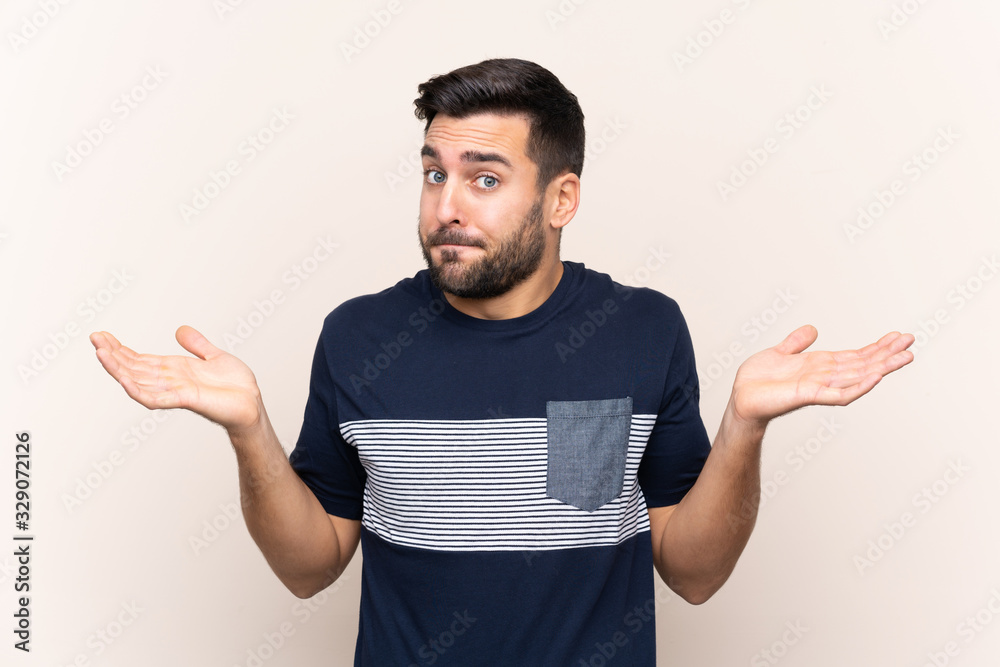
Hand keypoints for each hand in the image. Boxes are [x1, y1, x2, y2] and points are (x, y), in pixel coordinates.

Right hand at [90, 325, 261, 433]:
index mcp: (174, 370)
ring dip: (118, 369)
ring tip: (100, 354)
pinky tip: (123, 379)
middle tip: (94, 339)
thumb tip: (181, 330)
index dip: (120, 349)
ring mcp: (175, 391)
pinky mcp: (185, 400)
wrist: (252, 404)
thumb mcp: (214, 356)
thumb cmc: (236, 386)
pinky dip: (138, 390)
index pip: (139, 359)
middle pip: (133, 368)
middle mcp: (170, 381)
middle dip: (112, 354)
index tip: (102, 336)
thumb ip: (197, 345)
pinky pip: (155, 398)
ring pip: (137, 381)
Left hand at [730, 325, 914, 428]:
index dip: (876, 347)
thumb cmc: (757, 381)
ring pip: (858, 377)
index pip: (855, 356)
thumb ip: (796, 342)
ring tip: (904, 358)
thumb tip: (812, 329)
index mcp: (820, 366)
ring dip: (882, 368)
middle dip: (887, 355)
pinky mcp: (810, 396)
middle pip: (863, 365)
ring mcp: (820, 387)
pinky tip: (875, 377)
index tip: (897, 337)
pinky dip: (858, 386)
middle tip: (912, 344)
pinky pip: (839, 394)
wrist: (740, 398)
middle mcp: (825, 376)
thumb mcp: (779, 352)